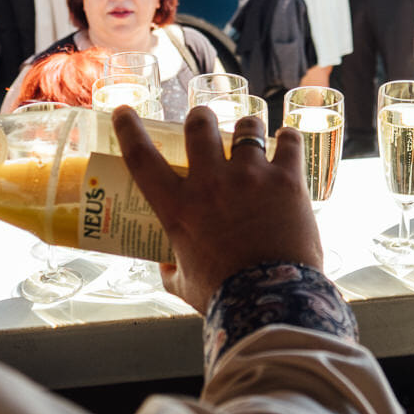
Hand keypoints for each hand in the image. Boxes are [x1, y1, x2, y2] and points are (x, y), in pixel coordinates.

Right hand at [115, 108, 319, 313]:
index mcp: (179, 208)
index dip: (129, 130)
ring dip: (248, 127)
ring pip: (248, 126)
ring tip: (252, 133)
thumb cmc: (224, 297)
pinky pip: (289, 142)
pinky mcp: (286, 179)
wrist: (272, 301)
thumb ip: (171, 271)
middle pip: (199, 125)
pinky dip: (288, 139)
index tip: (125, 111)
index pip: (142, 158)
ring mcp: (250, 176)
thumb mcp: (184, 285)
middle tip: (204, 122)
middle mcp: (211, 183)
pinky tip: (287, 142)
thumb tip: (166, 264)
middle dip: (201, 117)